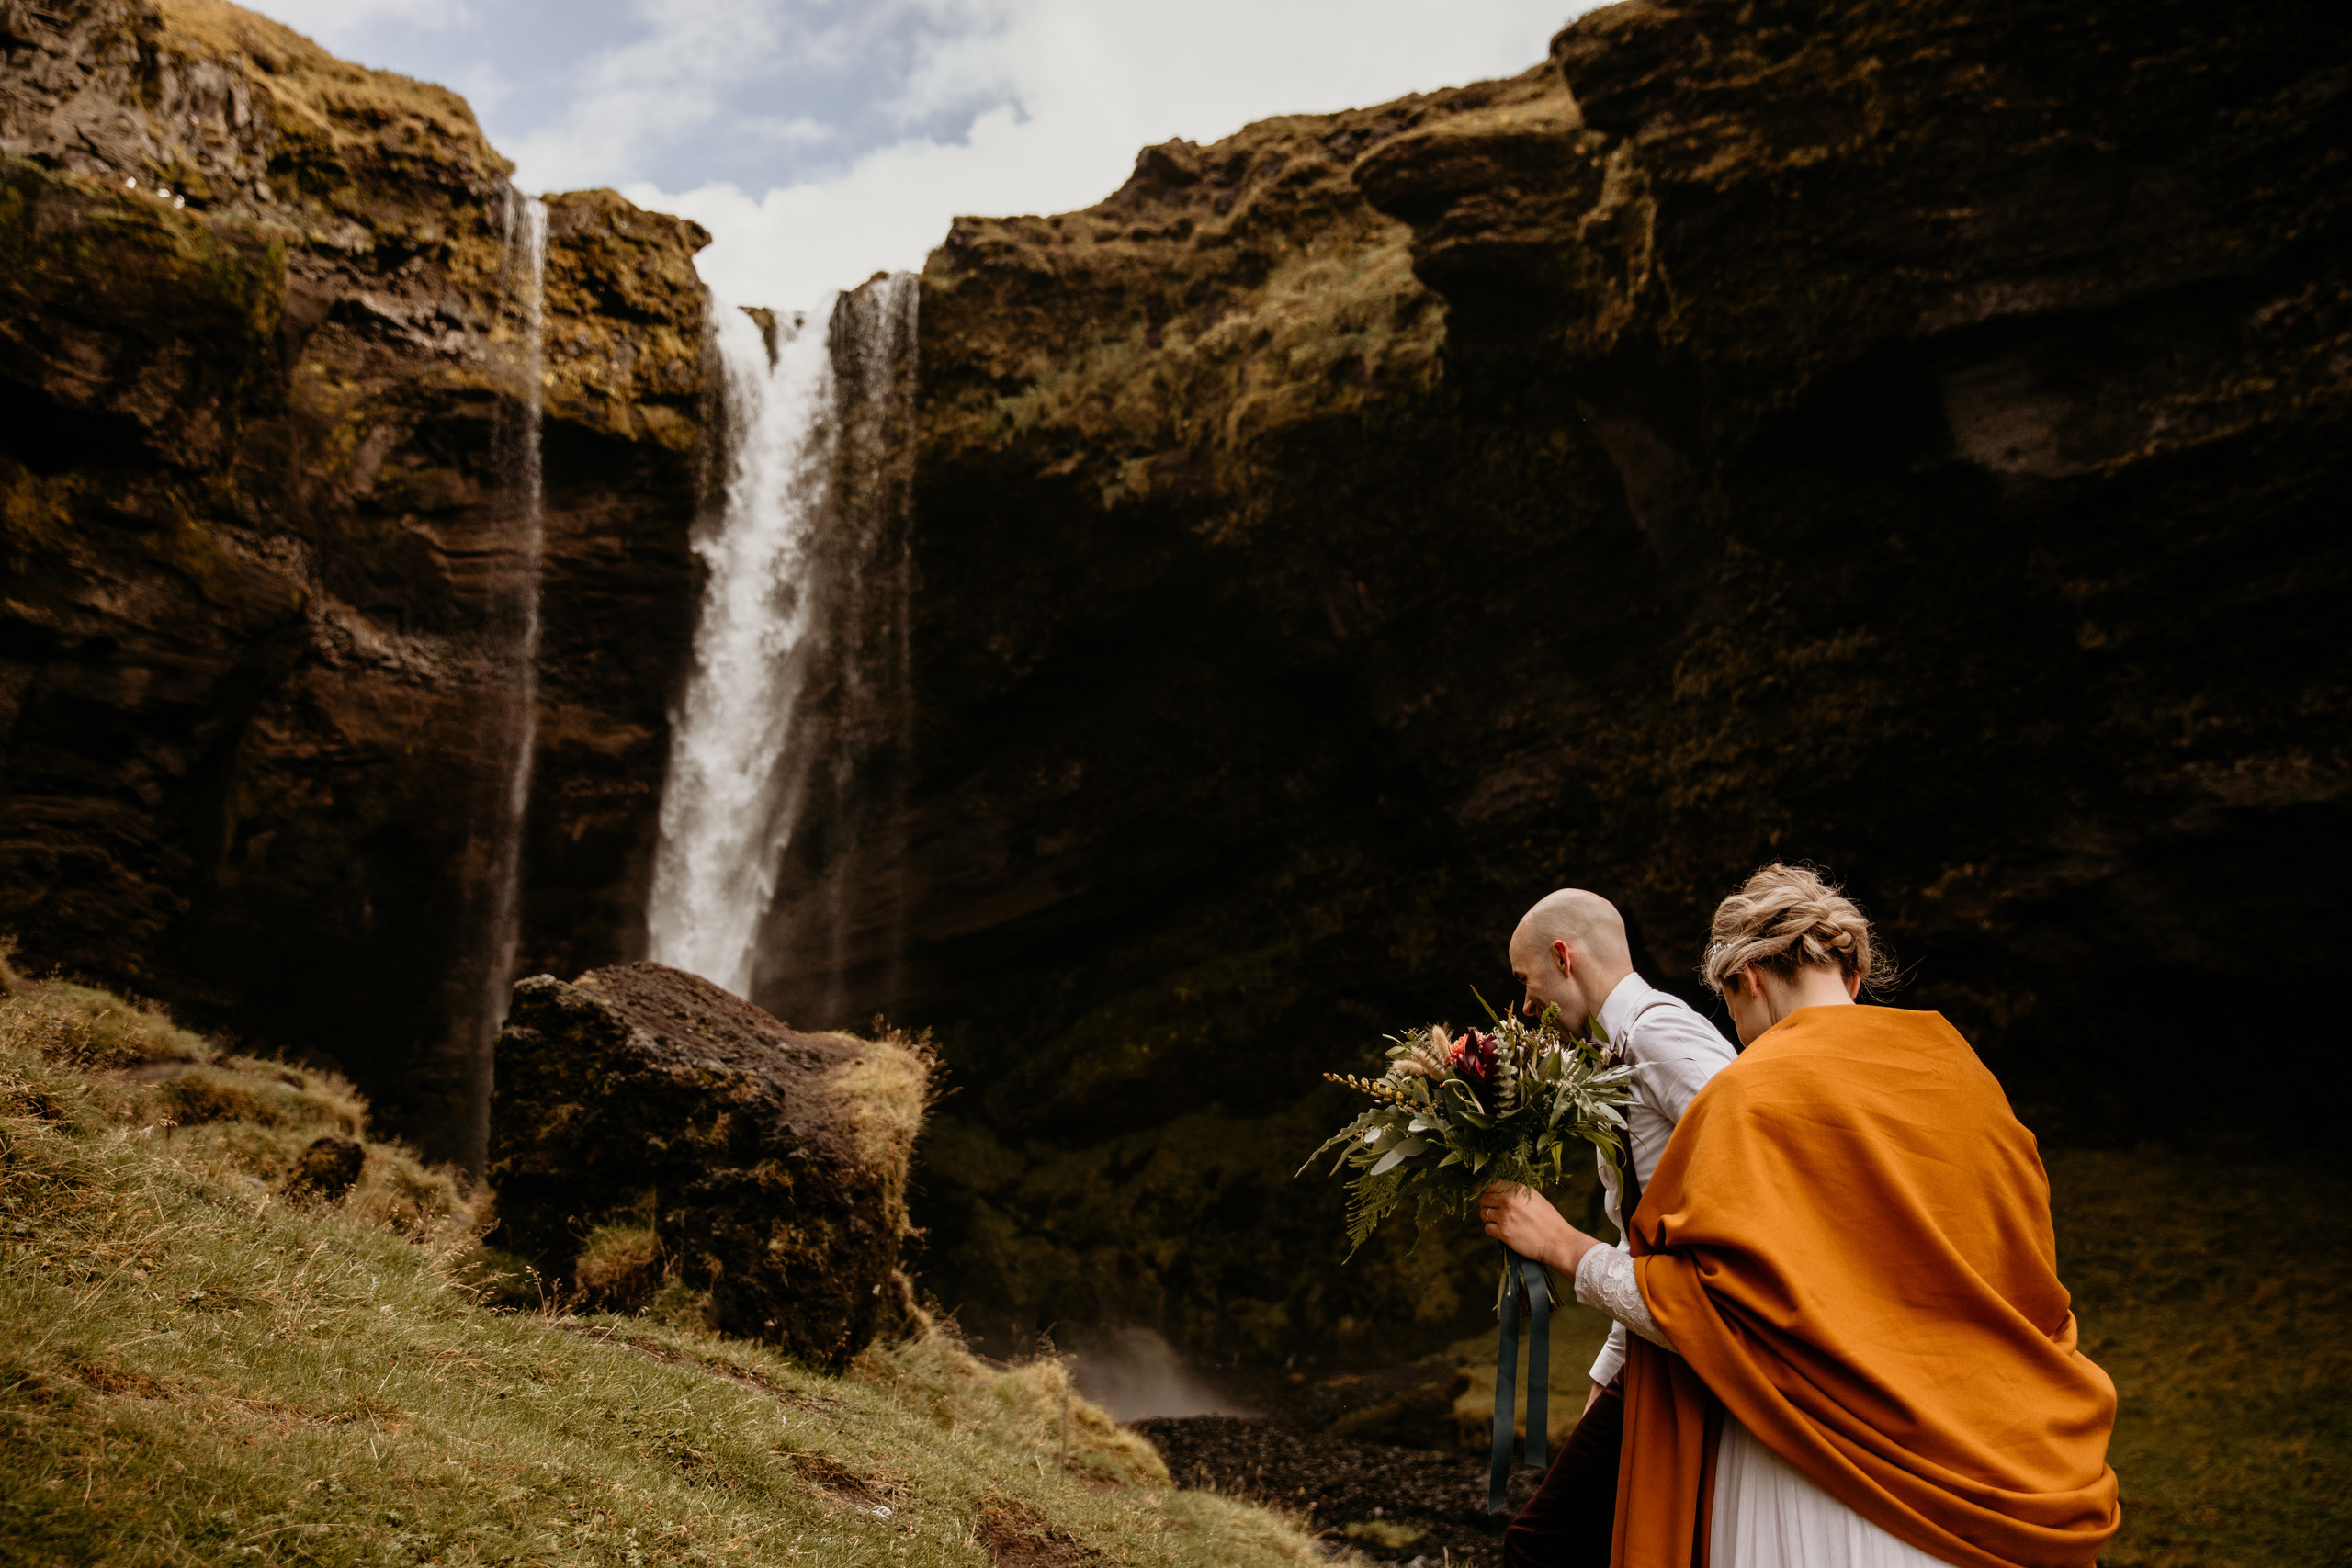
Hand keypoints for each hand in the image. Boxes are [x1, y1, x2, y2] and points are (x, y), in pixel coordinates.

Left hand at [1478, 1180, 1599, 1275]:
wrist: (1558, 1241)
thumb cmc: (1548, 1220)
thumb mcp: (1534, 1198)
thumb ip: (1516, 1192)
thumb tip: (1497, 1189)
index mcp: (1517, 1189)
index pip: (1491, 1185)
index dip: (1487, 1191)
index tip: (1487, 1196)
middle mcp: (1509, 1200)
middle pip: (1484, 1199)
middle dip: (1487, 1205)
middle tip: (1495, 1211)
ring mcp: (1505, 1216)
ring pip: (1484, 1214)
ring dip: (1489, 1218)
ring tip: (1500, 1222)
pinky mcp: (1504, 1233)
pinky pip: (1487, 1228)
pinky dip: (1492, 1230)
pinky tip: (1501, 1231)